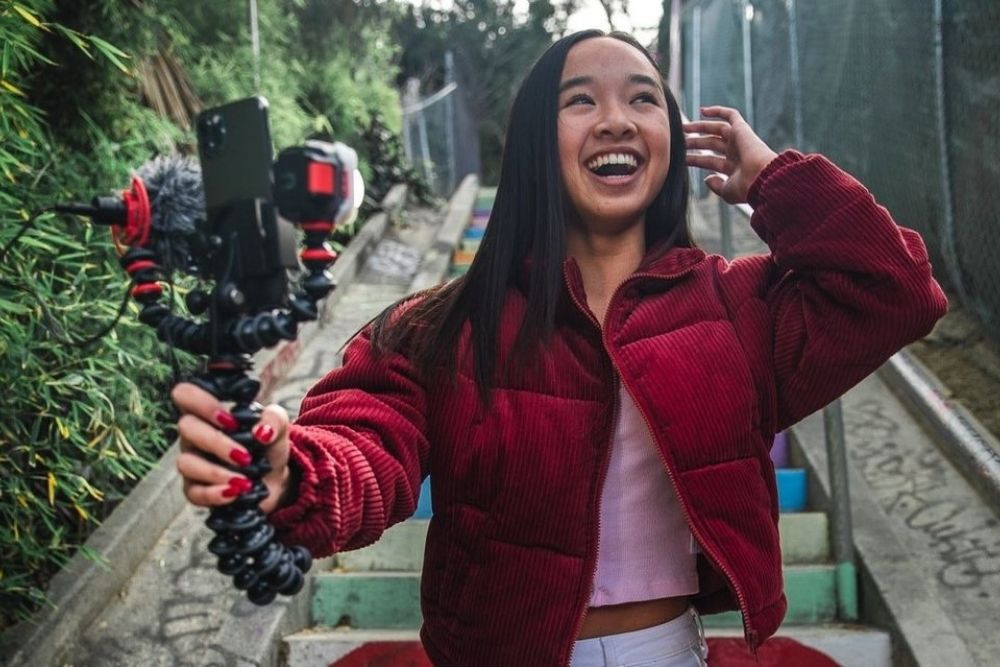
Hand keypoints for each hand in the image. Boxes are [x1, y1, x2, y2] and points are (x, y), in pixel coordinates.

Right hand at [171, 382, 291, 513]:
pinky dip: (215, 494)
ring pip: (186, 462)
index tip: (232, 420)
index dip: (201, 401)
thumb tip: (261, 432)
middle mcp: (195, 433)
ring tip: (245, 480)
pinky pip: (193, 492)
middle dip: (216, 442)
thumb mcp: (278, 427)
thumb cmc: (268, 444)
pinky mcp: (195, 488)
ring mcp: (192, 461)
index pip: (185, 393)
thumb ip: (274, 419)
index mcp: (209, 411)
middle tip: (245, 455)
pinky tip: (235, 492)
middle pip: (186, 427)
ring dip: (217, 472)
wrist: (275, 478)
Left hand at [684, 106, 778, 204]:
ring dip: (700, 128)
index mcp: (734, 168)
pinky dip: (718, 111)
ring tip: (683, 127)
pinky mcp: (742, 129)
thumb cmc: (747, 188)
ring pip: (716, 130)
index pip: (710, 161)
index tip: (681, 159)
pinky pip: (731, 115)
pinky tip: (702, 111)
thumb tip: (707, 178)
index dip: (696, 159)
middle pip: (711, 144)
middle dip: (695, 142)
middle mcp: (737, 153)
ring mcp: (739, 141)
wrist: (762, 178)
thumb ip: (716, 186)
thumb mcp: (727, 192)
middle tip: (679, 141)